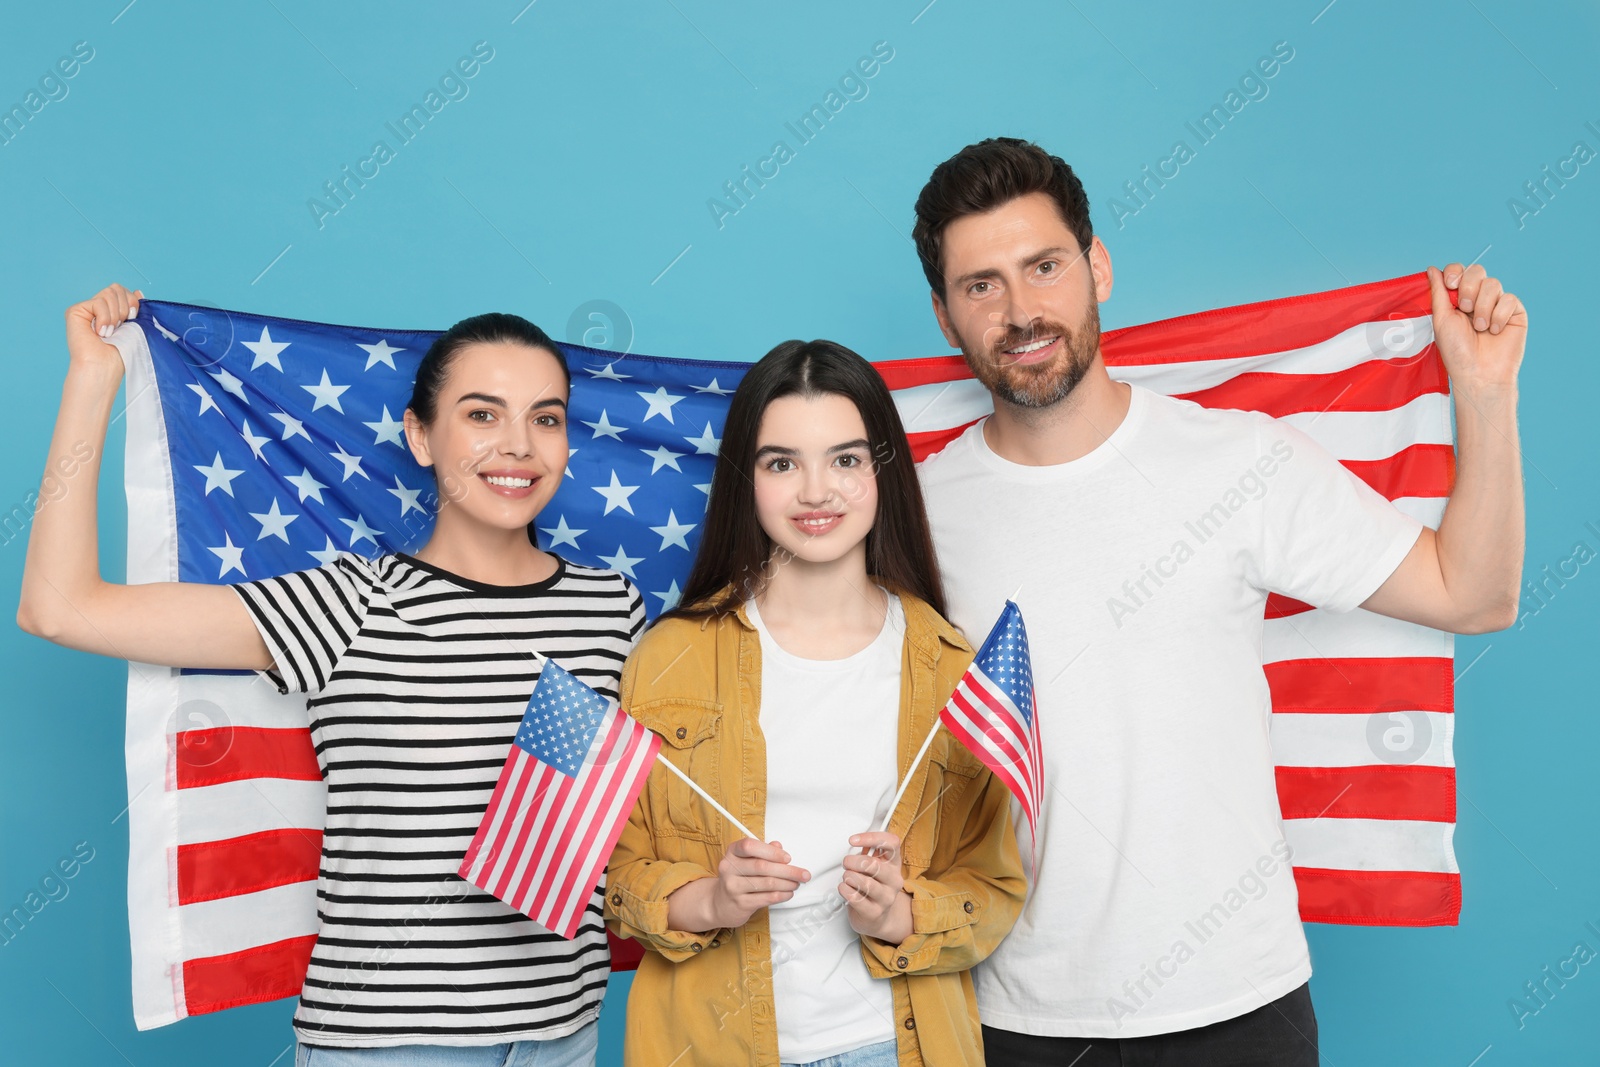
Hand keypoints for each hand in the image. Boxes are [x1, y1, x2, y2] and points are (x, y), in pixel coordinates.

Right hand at [65, 283, 141, 376]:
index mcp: (111, 311)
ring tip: (110, 332)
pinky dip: (104, 318)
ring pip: (109, 293)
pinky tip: (100, 332)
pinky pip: (98, 302)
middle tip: (121, 326)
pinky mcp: (75, 311)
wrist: (105, 366)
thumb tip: (138, 291)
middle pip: (116, 288)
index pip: (123, 291)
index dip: (132, 301)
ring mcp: (86, 309)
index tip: (134, 317)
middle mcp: (98, 308)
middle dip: (125, 307)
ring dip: (116, 315)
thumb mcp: (134, 325)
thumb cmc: (121, 352)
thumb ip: (134, 307)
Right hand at [705, 838, 809, 928]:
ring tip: (796, 883)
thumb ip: (763, 851)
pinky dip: (782, 895)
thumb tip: (779, 845)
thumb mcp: (746, 860)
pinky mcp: (740, 903)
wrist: (719, 903)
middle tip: (803, 874)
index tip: (787, 857)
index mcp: (732, 853)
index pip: (749, 846)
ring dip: (787, 883)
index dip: (771, 851)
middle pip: (762, 866)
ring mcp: (733, 887)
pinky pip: (766, 898)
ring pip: (767, 883)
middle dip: (788, 870)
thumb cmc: (738, 878)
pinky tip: (788, 893)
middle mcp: (729, 868)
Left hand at [841, 831, 911, 943]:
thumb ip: (868, 852)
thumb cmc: (874, 888)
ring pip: (866, 884)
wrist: (878, 918)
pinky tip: (844, 888)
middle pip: (875, 865)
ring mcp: (886, 898)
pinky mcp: (874, 913)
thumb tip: (857, 840)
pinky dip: (845, 890)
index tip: (853, 840)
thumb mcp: (875, 867)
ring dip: (849, 877)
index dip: (871, 838)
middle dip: (854, 862)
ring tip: (847, 877)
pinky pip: (856, 898)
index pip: (891, 843)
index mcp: (894, 864)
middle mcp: (894, 880)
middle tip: (846, 862)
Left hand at [1428, 263, 1525, 391]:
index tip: (1450, 284)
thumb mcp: (1441, 319)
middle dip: (1469, 287)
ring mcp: (1497, 304)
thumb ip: (1438, 292)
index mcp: (1458, 298)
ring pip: (1493, 284)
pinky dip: (1499, 316)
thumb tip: (1432, 268)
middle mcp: (1478, 298)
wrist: (1479, 373)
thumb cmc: (1457, 351)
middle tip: (1465, 308)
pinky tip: (1495, 331)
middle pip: (1477, 271)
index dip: (1455, 272)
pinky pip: (1509, 298)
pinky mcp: (1515, 312)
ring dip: (1482, 307)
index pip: (1459, 270)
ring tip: (1479, 328)